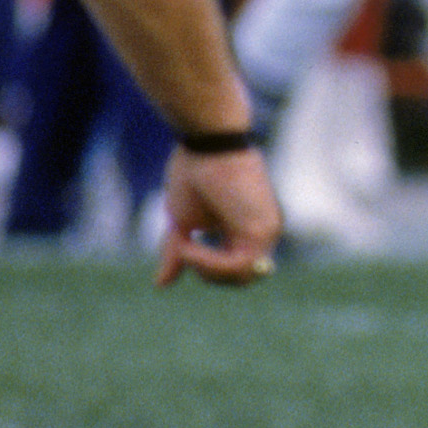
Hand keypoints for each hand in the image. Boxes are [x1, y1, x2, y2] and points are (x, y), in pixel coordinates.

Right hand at [157, 146, 281, 285]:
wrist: (207, 143)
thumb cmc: (195, 173)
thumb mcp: (182, 223)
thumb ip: (178, 253)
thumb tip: (161, 284)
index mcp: (247, 230)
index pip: (234, 269)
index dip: (207, 269)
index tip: (184, 248)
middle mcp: (263, 232)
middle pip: (240, 278)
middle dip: (207, 272)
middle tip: (185, 250)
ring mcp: (266, 231)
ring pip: (241, 276)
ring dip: (206, 269)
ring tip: (185, 247)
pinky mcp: (262, 228)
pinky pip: (238, 265)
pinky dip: (210, 263)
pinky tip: (189, 246)